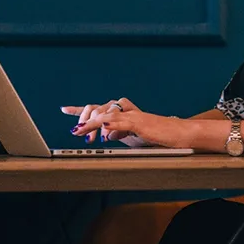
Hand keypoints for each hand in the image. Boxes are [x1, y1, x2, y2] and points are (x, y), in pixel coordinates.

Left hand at [77, 109, 193, 149]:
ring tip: (82, 133)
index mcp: (123, 114)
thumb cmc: (159, 135)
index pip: (98, 108)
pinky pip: (123, 121)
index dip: (80, 109)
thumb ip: (119, 134)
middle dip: (85, 119)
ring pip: (107, 114)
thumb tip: (105, 135)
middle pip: (99, 107)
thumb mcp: (134, 136)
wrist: (180, 133)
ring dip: (92, 124)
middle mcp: (126, 111)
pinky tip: (102, 129)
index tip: (64, 109)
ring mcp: (133, 115)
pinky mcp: (141, 122)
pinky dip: (111, 125)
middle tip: (77, 133)